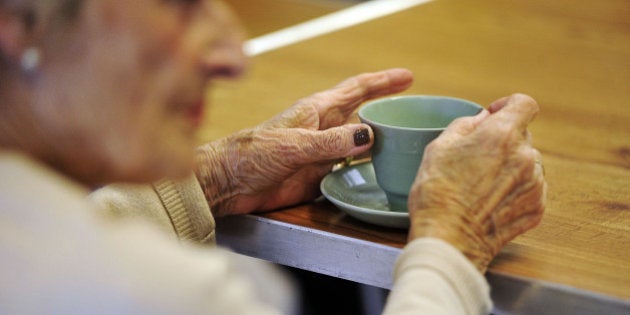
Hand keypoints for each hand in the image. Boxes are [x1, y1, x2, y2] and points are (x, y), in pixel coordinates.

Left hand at [196, 68, 412, 215]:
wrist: (230, 182)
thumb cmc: (253, 153)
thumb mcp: (294, 144)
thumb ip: (330, 142)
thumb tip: (369, 136)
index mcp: (316, 110)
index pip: (356, 89)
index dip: (382, 82)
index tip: (407, 76)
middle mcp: (324, 128)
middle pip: (364, 114)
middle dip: (389, 110)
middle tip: (418, 112)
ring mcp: (323, 152)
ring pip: (360, 143)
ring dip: (382, 142)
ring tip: (409, 142)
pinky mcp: (319, 176)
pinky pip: (351, 169)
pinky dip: (368, 168)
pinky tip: (383, 172)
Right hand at [407, 93, 545, 271]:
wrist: (447, 239)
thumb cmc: (437, 193)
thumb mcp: (439, 147)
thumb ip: (465, 125)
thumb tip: (482, 119)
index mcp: (502, 135)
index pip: (524, 104)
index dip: (508, 105)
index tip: (494, 115)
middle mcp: (525, 157)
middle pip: (523, 136)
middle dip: (503, 140)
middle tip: (476, 157)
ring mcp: (535, 184)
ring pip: (528, 163)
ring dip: (511, 166)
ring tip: (482, 183)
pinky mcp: (537, 208)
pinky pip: (531, 188)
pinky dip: (515, 189)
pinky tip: (491, 200)